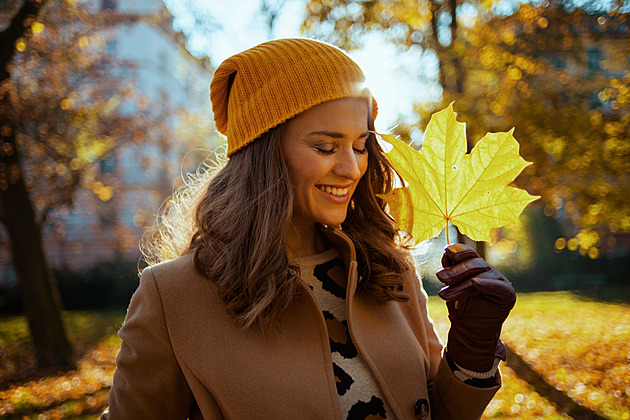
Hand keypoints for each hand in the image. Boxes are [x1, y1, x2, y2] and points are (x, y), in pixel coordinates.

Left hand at [436, 243, 515, 371]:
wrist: (468, 331)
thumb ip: (450, 268)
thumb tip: (448, 250)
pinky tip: (476, 283)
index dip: (458, 251)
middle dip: (455, 270)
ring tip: (444, 294)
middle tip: (440, 276)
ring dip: (461, 284)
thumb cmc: (460, 306)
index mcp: (476, 266)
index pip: (469, 253)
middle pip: (474, 263)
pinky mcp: (508, 295)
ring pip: (481, 275)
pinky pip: (498, 286)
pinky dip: (487, 284)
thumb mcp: (451, 285)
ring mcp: (499, 282)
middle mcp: (489, 271)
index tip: (446, 252)